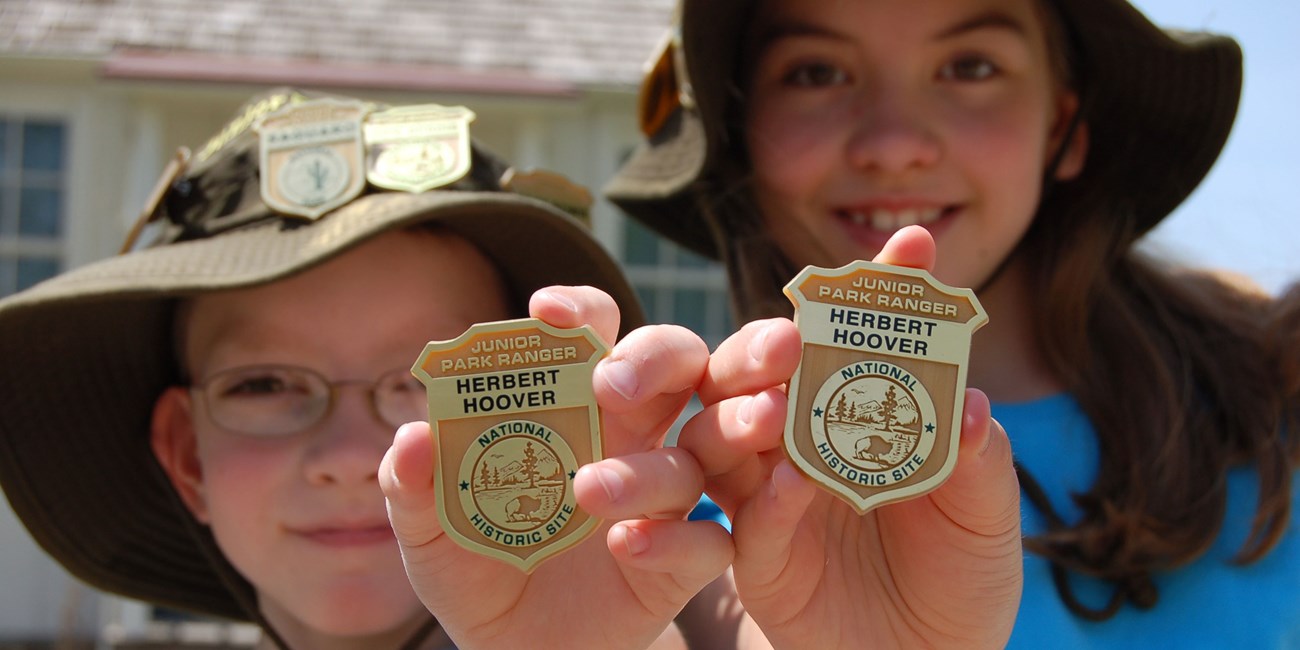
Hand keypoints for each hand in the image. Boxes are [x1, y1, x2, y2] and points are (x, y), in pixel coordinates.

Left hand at [381, 286, 732, 649]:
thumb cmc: (474, 570)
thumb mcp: (427, 532)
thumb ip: (412, 484)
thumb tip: (414, 435)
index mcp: (573, 406)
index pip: (594, 332)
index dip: (580, 311)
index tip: (548, 312)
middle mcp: (629, 436)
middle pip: (678, 364)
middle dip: (653, 357)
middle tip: (609, 384)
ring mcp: (662, 496)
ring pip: (691, 456)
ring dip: (646, 468)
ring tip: (588, 491)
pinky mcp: (681, 560)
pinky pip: (705, 540)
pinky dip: (673, 541)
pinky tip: (623, 547)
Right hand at [678, 225, 1022, 648]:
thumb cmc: (962, 578)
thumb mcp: (987, 517)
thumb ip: (979, 462)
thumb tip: (971, 399)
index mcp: (856, 413)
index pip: (862, 338)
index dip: (888, 289)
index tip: (917, 243)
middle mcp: (801, 441)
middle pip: (760, 374)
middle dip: (770, 343)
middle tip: (798, 331)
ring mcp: (771, 496)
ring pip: (727, 436)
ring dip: (744, 411)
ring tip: (777, 398)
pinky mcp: (758, 558)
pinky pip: (751, 522)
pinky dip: (772, 501)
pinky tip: (797, 483)